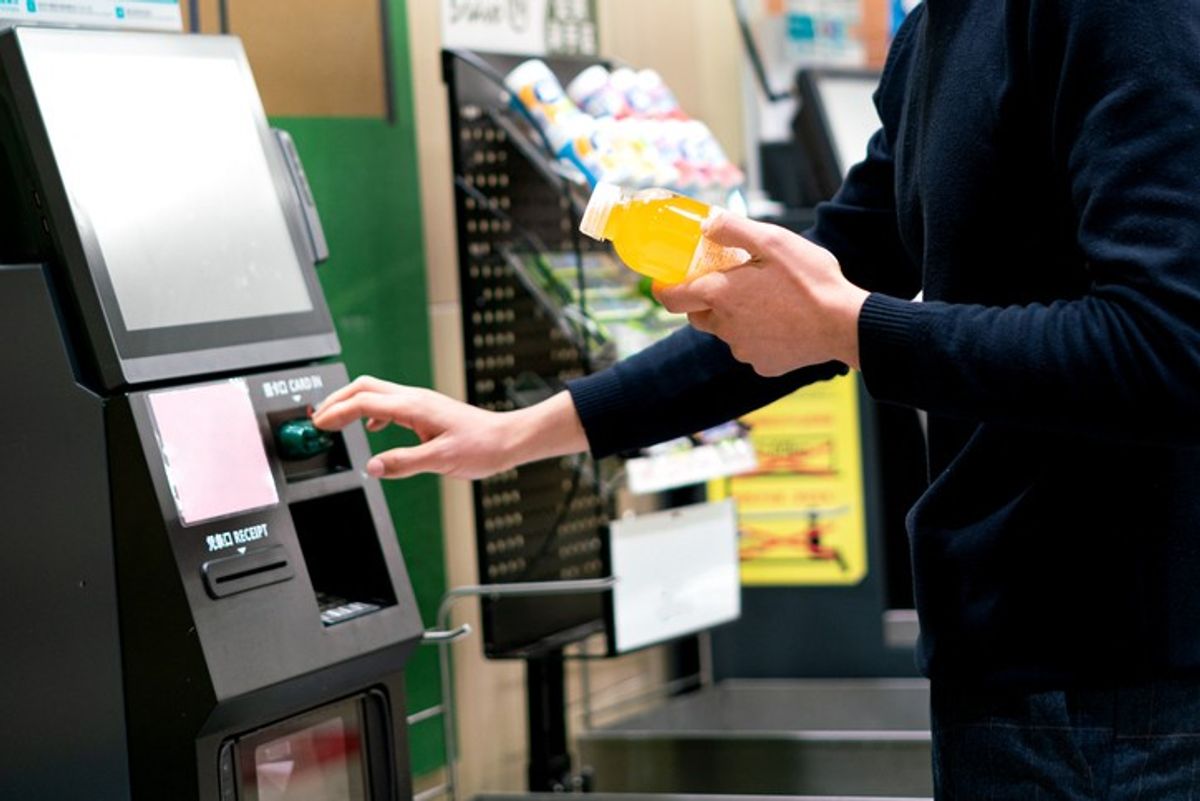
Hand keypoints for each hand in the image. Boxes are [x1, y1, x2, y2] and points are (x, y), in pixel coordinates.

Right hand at [311, 377, 587, 479]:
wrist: (508, 439)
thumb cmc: (482, 447)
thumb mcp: (441, 461)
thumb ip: (404, 463)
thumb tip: (373, 466)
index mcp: (413, 407)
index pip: (363, 401)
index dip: (337, 412)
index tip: (318, 425)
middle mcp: (414, 398)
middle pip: (364, 387)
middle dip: (336, 399)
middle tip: (317, 418)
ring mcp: (420, 402)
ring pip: (375, 392)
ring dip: (351, 403)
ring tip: (335, 420)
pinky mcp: (425, 409)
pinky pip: (389, 402)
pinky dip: (370, 410)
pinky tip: (372, 427)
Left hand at [655, 214, 869, 375]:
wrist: (844, 325)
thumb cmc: (810, 280)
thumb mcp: (773, 241)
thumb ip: (734, 229)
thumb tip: (706, 224)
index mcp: (721, 295)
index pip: (672, 298)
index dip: (665, 289)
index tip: (666, 281)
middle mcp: (725, 327)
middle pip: (699, 315)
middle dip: (707, 300)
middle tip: (732, 283)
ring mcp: (743, 350)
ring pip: (727, 332)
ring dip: (737, 317)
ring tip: (769, 301)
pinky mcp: (763, 365)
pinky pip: (752, 347)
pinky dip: (760, 335)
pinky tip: (784, 322)